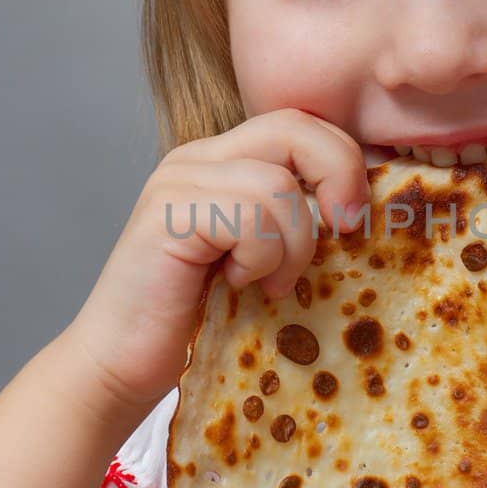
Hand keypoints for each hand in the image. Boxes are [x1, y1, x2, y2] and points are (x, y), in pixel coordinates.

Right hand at [62, 109, 369, 414]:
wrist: (122, 365)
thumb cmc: (199, 321)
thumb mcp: (264, 257)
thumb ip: (297, 219)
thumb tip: (364, 205)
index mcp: (223, 160)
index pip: (300, 122)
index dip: (343, 158)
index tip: (355, 217)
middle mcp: (197, 158)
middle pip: (294, 127)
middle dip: (338, 176)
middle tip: (344, 229)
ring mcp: (177, 181)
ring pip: (277, 184)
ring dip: (292, 244)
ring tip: (269, 281)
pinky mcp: (167, 215)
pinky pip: (249, 216)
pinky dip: (260, 257)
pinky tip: (236, 283)